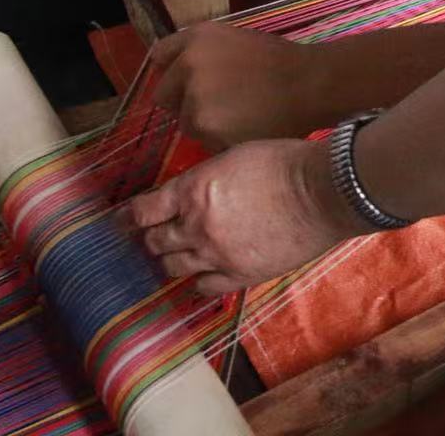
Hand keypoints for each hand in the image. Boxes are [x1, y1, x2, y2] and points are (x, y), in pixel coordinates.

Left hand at [131, 137, 364, 297]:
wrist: (323, 192)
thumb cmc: (285, 163)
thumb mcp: (234, 156)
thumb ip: (205, 179)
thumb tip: (191, 192)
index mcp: (193, 190)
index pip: (144, 210)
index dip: (128, 217)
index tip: (121, 221)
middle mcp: (196, 226)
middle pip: (155, 242)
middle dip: (149, 239)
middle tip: (149, 239)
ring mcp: (217, 255)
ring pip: (174, 267)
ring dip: (169, 261)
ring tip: (172, 258)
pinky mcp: (240, 276)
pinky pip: (204, 288)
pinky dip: (196, 283)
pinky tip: (199, 277)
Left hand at [150, 23, 322, 150]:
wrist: (310, 84)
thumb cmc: (281, 62)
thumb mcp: (236, 40)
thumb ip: (202, 53)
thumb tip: (180, 74)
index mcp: (197, 38)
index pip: (160, 55)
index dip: (173, 72)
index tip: (186, 82)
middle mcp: (188, 64)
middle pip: (164, 95)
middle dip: (183, 103)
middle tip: (217, 107)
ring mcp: (193, 97)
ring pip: (185, 122)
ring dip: (204, 125)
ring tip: (239, 119)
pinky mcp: (204, 127)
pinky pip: (202, 141)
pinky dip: (219, 141)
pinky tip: (244, 131)